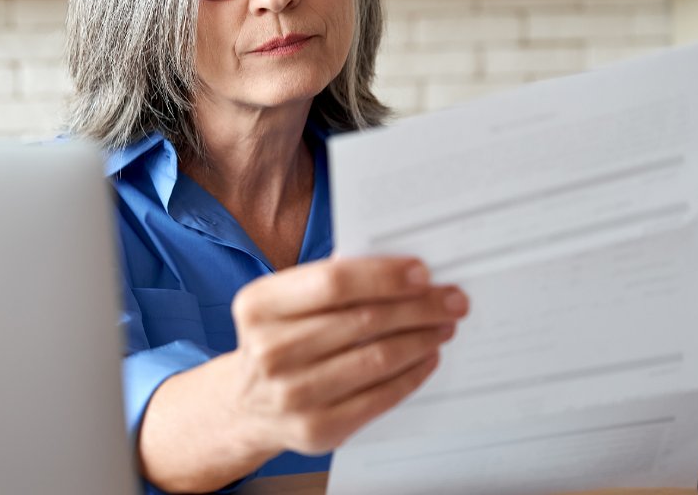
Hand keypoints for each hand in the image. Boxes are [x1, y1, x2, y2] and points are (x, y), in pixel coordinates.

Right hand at [225, 256, 467, 456]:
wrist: (248, 404)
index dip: (383, 276)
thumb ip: (329, 281)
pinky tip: (425, 357)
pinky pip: (380, 397)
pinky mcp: (317, 429)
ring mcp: (291, 394)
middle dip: (417, 307)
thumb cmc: (277, 340)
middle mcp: (269, 350)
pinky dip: (412, 374)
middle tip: (449, 299)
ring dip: (421, 339)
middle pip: (362, 320)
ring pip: (376, 358)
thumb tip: (398, 268)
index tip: (421, 273)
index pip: (332, 282)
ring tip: (442, 325)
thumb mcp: (284, 302)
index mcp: (259, 306)